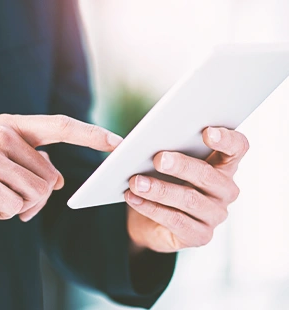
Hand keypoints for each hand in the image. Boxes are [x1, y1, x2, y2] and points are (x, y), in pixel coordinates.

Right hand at [0, 114, 121, 223]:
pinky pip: (16, 207)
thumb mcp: (2, 158)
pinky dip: (4, 214)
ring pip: (37, 194)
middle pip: (51, 176)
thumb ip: (34, 162)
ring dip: (20, 205)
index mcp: (12, 125)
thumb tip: (60, 178)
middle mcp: (3, 134)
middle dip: (38, 196)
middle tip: (15, 198)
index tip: (118, 142)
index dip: (92, 134)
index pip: (61, 126)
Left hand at [125, 127, 248, 252]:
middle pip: (208, 174)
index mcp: (222, 165)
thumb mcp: (162, 163)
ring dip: (160, 189)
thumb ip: (156, 149)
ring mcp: (215, 215)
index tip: (206, 131)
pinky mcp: (200, 236)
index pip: (237, 148)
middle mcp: (225, 190)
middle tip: (158, 159)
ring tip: (136, 181)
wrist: (150, 220)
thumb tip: (130, 142)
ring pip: (189, 199)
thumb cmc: (162, 181)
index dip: (226, 139)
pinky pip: (175, 220)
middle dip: (181, 165)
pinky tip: (133, 198)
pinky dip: (151, 208)